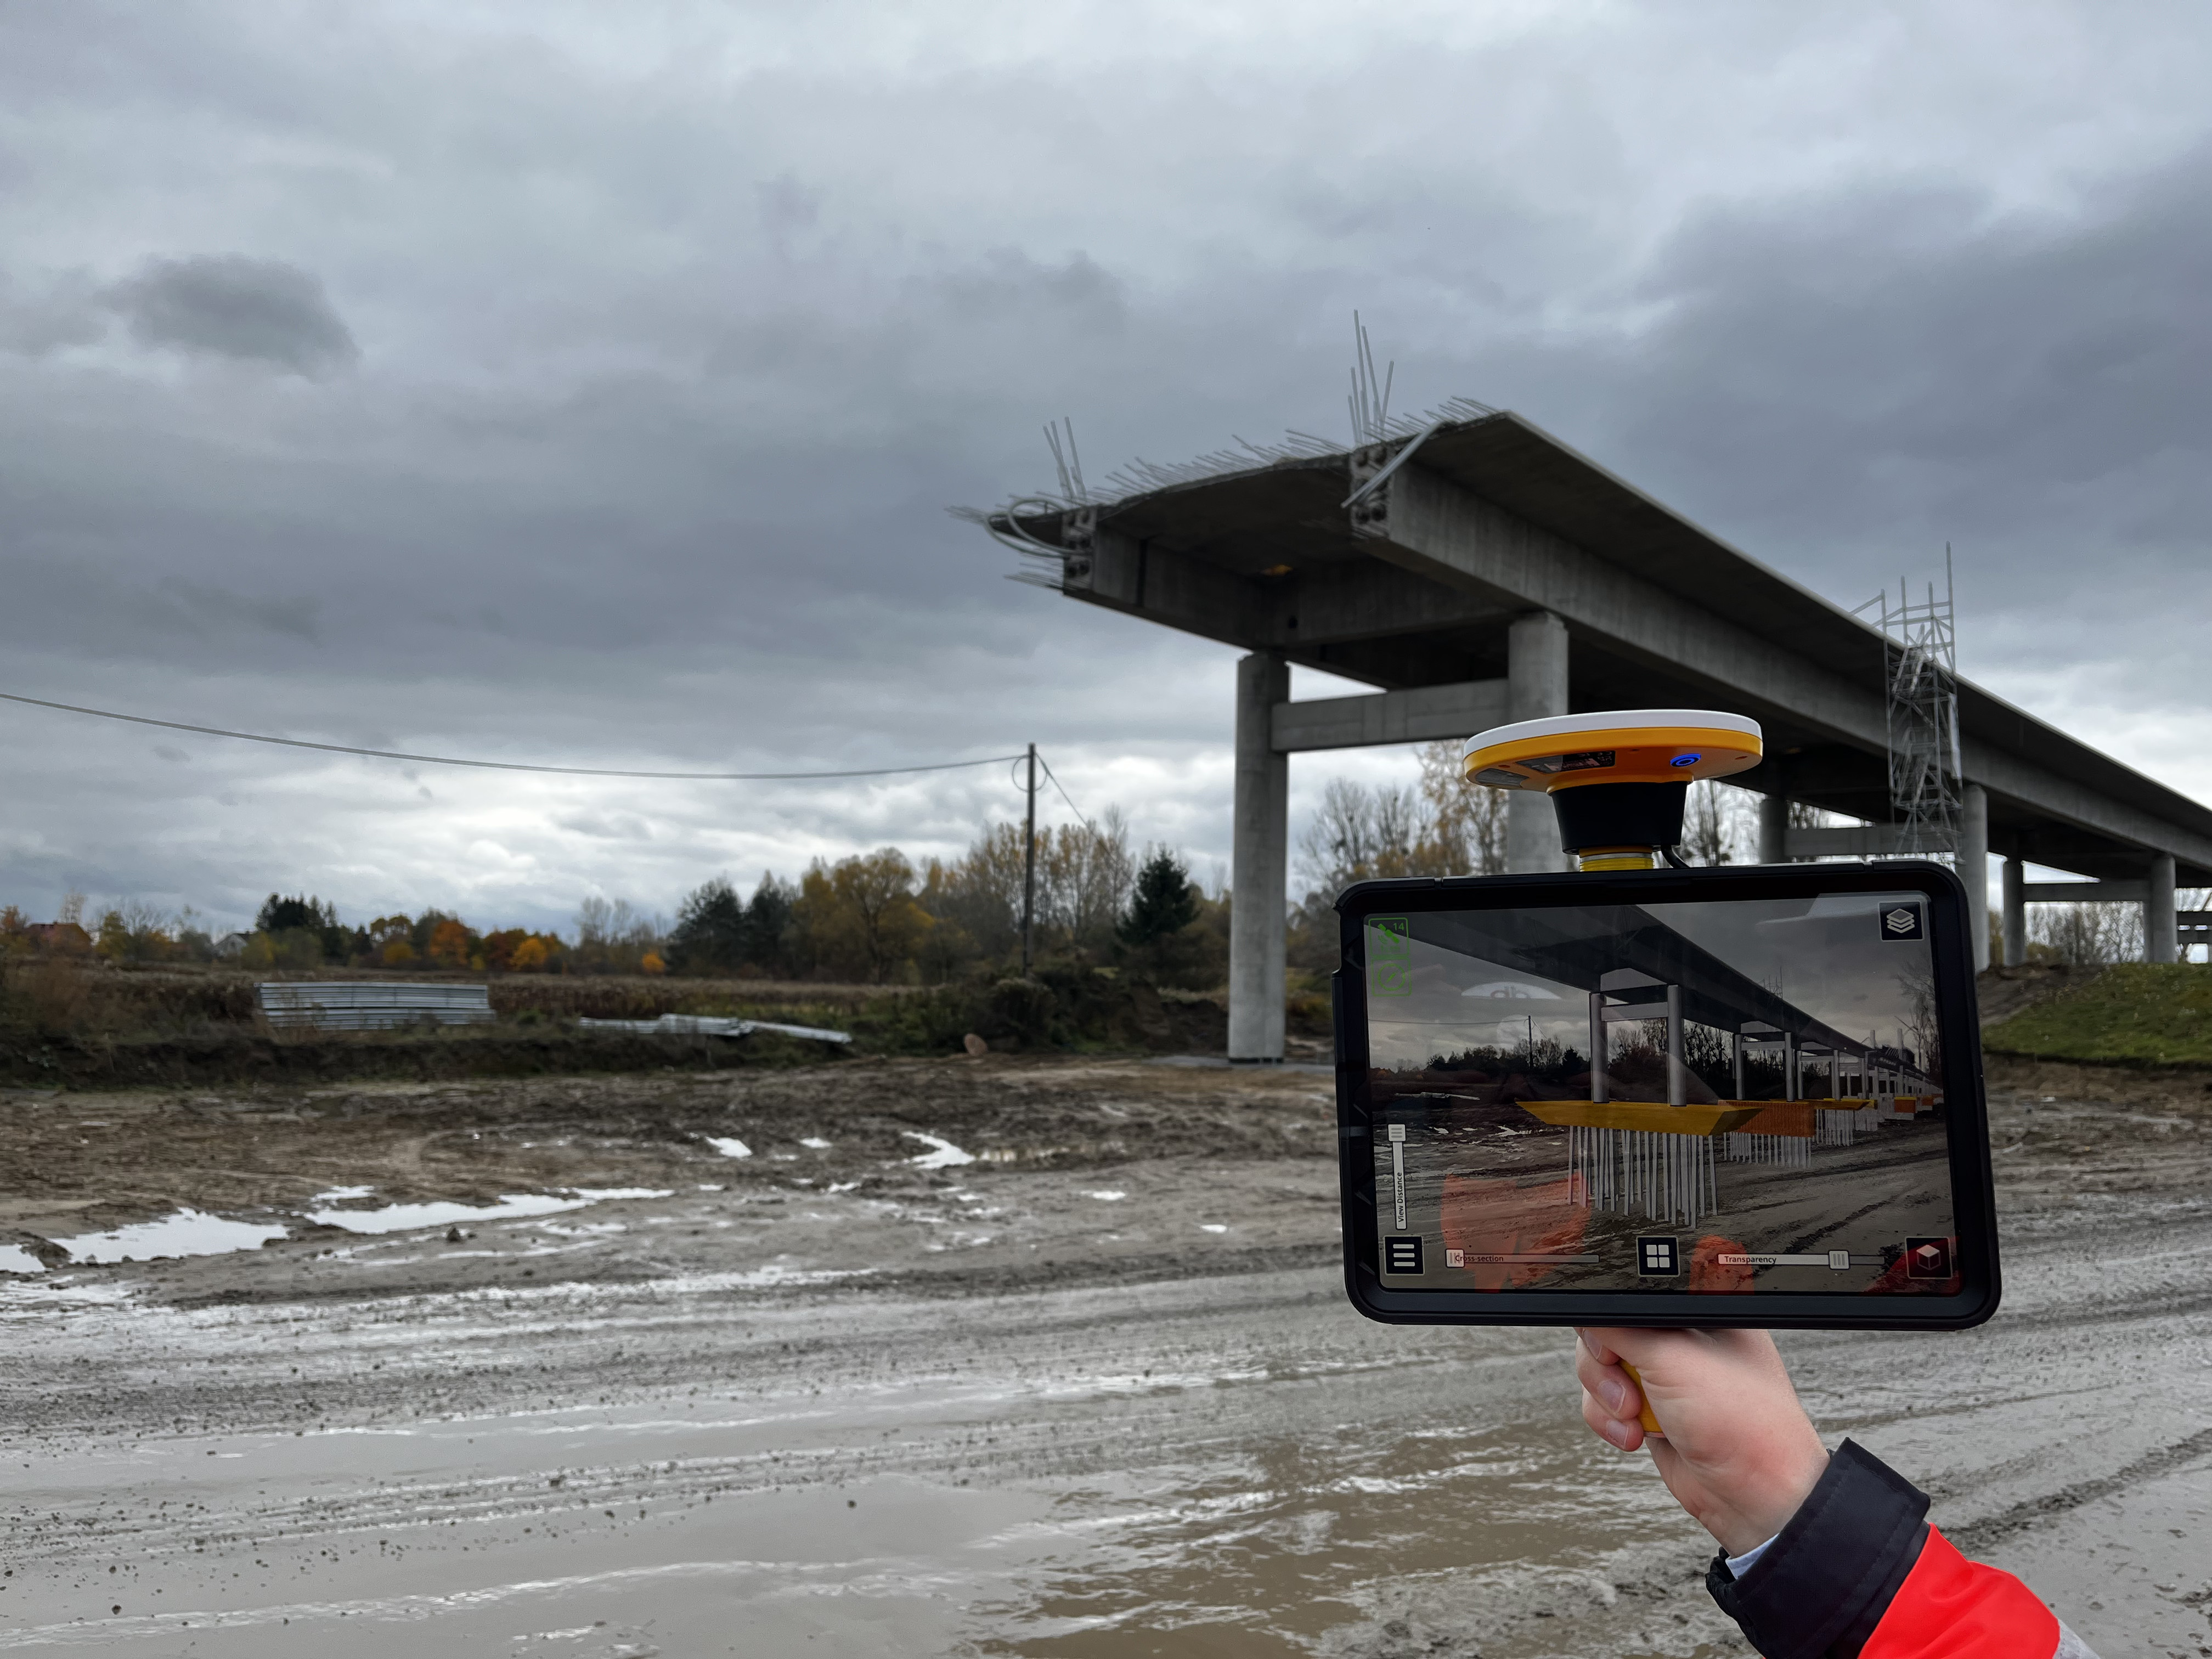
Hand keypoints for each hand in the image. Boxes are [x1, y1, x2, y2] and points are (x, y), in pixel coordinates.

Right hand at [1575, 1327, 1828, 1556]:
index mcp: (1696, 1314)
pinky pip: (1603, 1404)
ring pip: (1599, 1369)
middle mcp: (1679, 1343)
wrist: (1754, 1498)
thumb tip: (1587, 1313)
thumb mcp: (1672, 1358)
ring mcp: (1663, 1380)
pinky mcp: (1649, 1413)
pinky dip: (1610, 1422)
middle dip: (1607, 1364)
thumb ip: (1622, 1327)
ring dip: (1607, 1398)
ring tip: (1637, 1416)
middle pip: (1606, 1332)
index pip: (1633, 1298)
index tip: (1615, 1344)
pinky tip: (1637, 1435)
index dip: (1613, 1319)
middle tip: (1630, 1386)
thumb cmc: (1742, 1424)